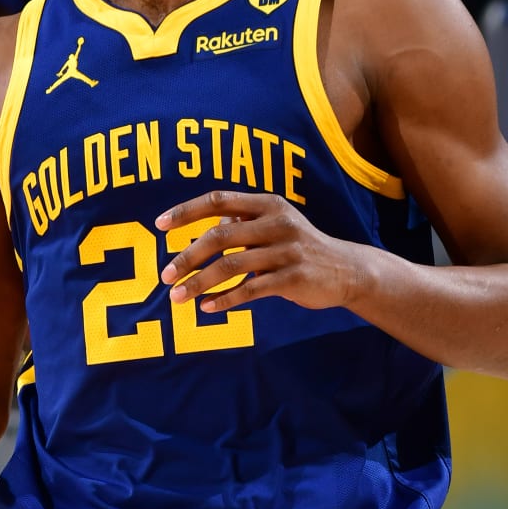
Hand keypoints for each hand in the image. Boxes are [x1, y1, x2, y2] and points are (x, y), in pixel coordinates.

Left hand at [157, 190, 366, 315]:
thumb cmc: (300, 248)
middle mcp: (277, 222)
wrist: (348, 271)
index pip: (218, 200)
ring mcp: (286, 250)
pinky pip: (250, 290)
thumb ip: (243, 225)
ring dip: (199, 283)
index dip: (186, 211)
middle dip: (187, 257)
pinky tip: (206, 308)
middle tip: (165, 276)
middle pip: (219, 236)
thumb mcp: (275, 226)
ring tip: (177, 298)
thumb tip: (204, 232)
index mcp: (268, 204)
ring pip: (230, 265)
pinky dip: (225, 300)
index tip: (159, 225)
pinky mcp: (293, 279)